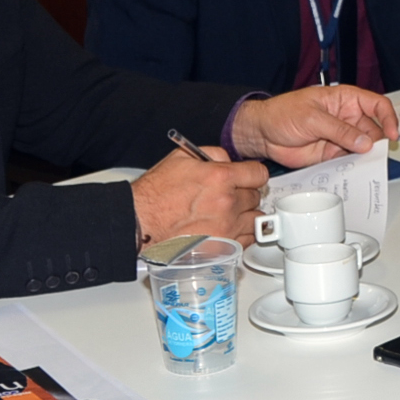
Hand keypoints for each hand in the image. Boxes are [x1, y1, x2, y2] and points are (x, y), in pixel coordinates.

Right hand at [131, 146, 268, 248]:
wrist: (140, 223)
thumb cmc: (155, 194)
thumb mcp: (181, 158)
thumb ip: (212, 154)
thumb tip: (228, 159)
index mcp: (220, 178)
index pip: (259, 174)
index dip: (252, 174)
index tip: (247, 178)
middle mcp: (227, 203)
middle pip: (256, 197)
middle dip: (245, 194)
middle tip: (228, 196)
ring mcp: (226, 227)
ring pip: (256, 220)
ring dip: (246, 215)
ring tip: (229, 213)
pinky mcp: (222, 246)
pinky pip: (248, 240)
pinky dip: (242, 234)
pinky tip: (228, 228)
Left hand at [230, 86, 399, 165]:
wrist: (261, 134)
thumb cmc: (281, 113)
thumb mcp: (312, 117)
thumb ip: (339, 130)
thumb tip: (364, 142)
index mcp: (345, 99)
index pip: (376, 104)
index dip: (387, 118)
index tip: (392, 134)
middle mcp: (346, 118)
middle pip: (374, 129)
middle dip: (378, 142)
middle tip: (377, 155)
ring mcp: (340, 137)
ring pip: (363, 148)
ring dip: (366, 157)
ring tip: (365, 165)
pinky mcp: (332, 154)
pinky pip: (349, 161)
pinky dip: (353, 167)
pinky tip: (352, 171)